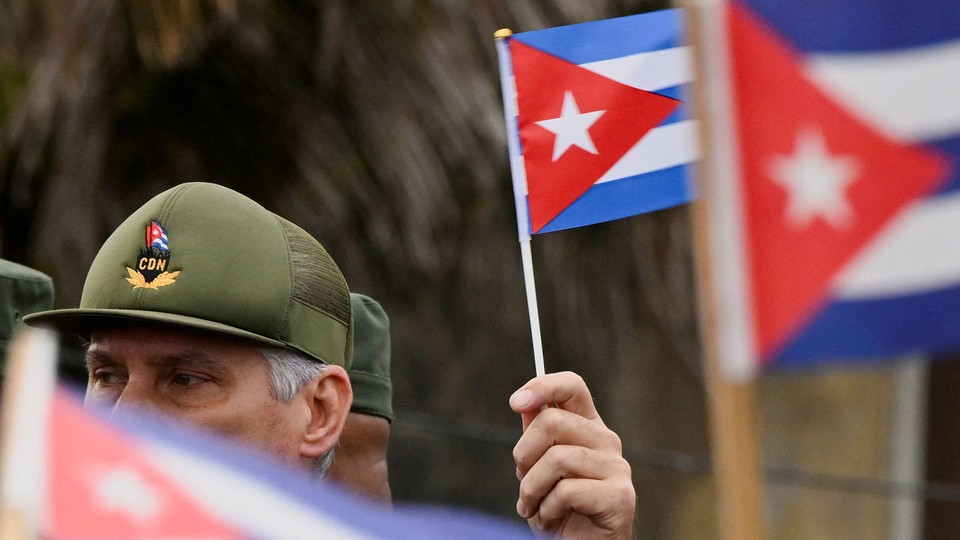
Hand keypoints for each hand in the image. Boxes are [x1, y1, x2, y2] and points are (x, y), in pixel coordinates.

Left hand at [510, 371, 635, 538]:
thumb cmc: (558, 510)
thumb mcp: (537, 468)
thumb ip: (535, 435)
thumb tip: (525, 402)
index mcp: (588, 428)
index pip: (572, 386)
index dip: (542, 386)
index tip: (516, 402)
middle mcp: (607, 441)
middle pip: (552, 421)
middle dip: (523, 455)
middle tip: (523, 483)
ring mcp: (618, 468)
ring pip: (556, 459)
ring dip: (531, 490)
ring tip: (534, 508)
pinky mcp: (619, 497)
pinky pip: (566, 491)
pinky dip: (547, 510)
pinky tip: (552, 520)